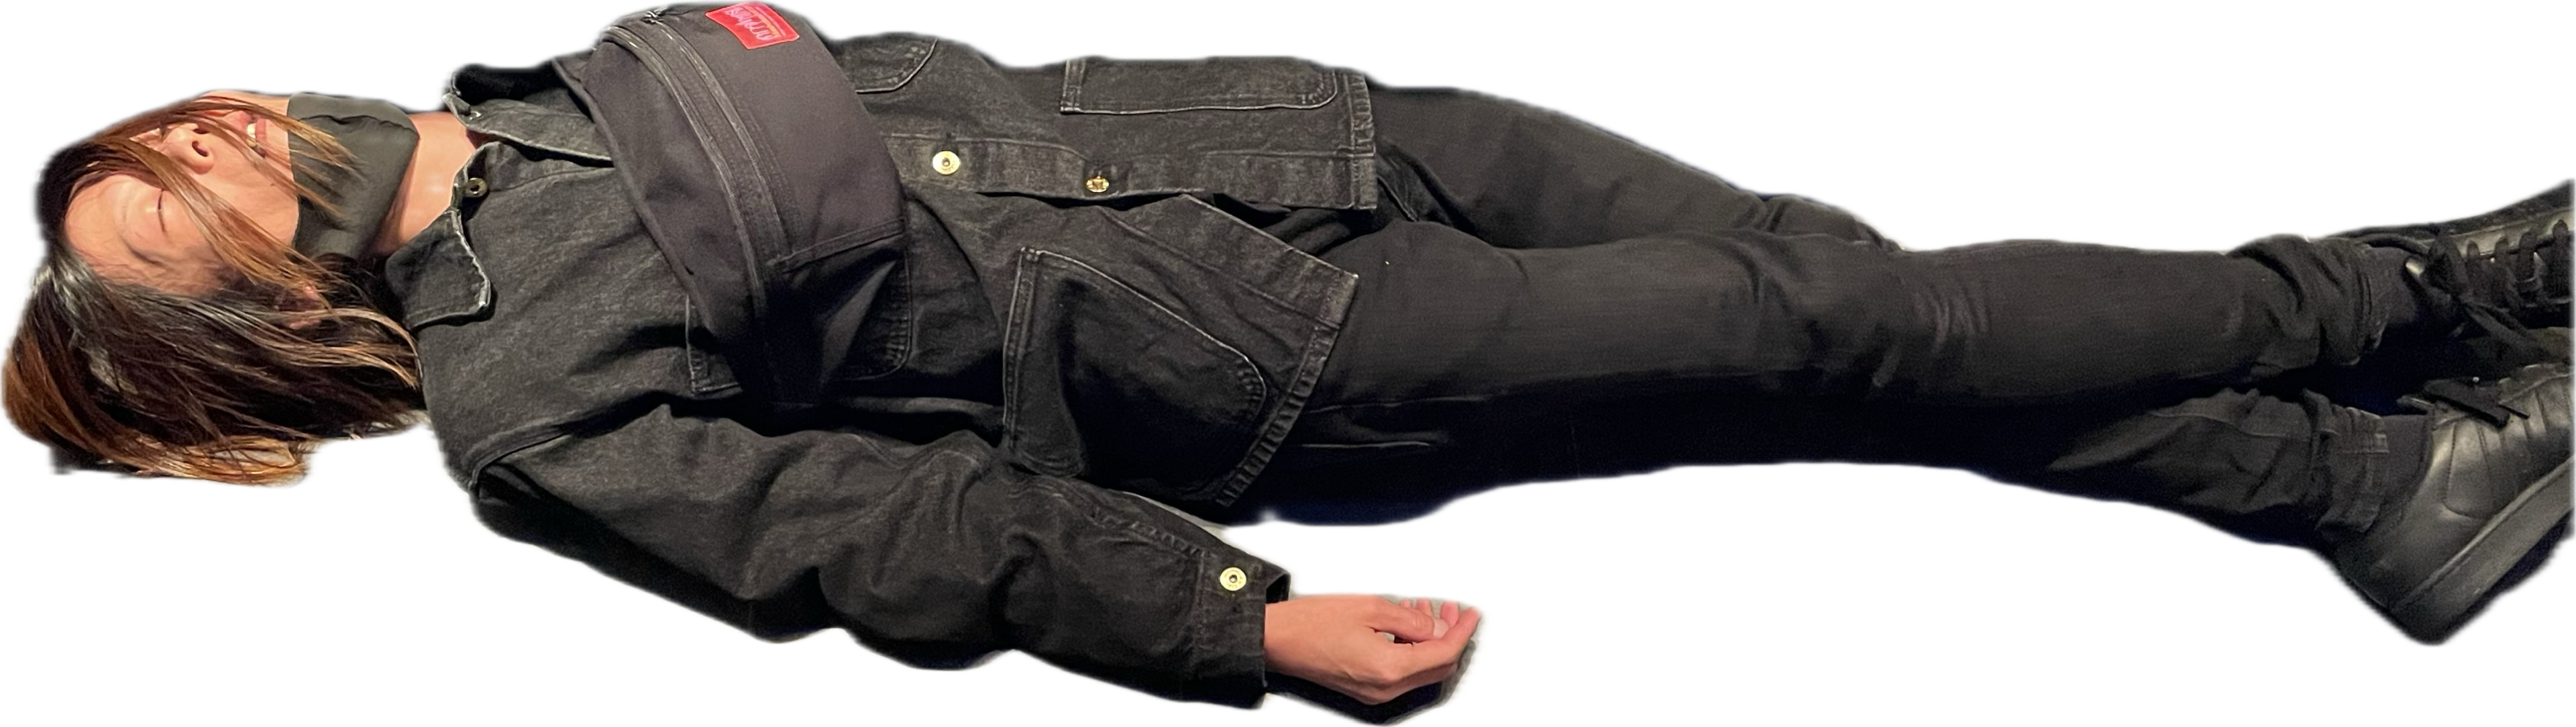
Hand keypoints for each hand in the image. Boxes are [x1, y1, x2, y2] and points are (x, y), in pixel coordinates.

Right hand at [1263, 593, 1481, 704]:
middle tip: (1451, 609)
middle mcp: (1385, 689)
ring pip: (1420, 671)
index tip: (1470, 612)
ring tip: (1425, 609)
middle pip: (1437, 668)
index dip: (1461, 631)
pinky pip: (1401, 673)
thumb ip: (1410, 619)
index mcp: (1390, 669)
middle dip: (1449, 636)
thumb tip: (1437, 626)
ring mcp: (1374, 693)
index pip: (1443, 653)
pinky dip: (1411, 650)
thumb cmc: (1313, 623)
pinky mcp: (1364, 689)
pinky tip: (1405, 625)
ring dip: (1429, 642)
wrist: (1276, 641)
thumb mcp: (1369, 607)